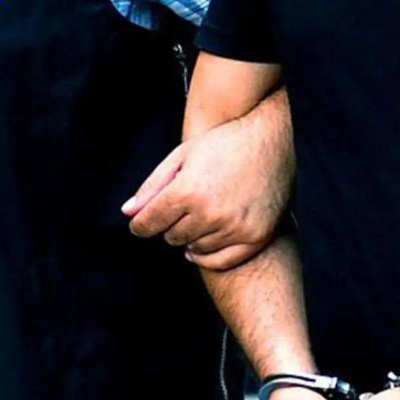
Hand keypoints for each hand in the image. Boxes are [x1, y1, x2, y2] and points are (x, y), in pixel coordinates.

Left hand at [122, 117, 293, 269]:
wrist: (270, 138)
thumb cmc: (222, 143)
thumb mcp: (182, 155)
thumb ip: (152, 186)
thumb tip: (128, 214)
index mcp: (187, 191)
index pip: (149, 223)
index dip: (141, 225)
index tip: (143, 223)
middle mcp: (210, 213)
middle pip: (172, 237)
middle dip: (171, 225)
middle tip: (182, 210)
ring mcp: (235, 227)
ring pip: (194, 248)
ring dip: (192, 236)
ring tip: (201, 216)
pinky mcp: (256, 237)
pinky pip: (221, 261)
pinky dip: (207, 256)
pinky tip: (202, 243)